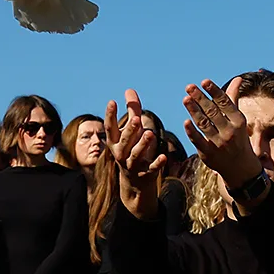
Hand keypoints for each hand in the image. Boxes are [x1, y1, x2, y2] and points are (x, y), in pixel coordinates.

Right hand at [105, 91, 167, 218]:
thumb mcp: (131, 131)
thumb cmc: (132, 149)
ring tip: (150, 133)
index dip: (110, 115)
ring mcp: (133, 165)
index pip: (110, 128)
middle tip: (136, 119)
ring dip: (142, 144)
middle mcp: (121, 154)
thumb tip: (129, 90)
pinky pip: (151, 168)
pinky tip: (163, 156)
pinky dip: (156, 163)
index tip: (112, 101)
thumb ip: (132, 111)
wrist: (135, 184)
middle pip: (124, 141)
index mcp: (116, 143)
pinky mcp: (146, 174)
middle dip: (129, 130)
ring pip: (135, 154)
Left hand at [183, 78, 262, 186]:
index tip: (204, 81)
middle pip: (213, 111)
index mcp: (238, 120)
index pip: (225, 102)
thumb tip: (237, 78)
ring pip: (204, 124)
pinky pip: (198, 141)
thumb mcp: (238, 119)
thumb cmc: (238, 137)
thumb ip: (233, 99)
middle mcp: (230, 131)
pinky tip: (186, 121)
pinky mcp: (208, 154)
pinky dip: (192, 131)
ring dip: (194, 110)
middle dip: (200, 98)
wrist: (239, 166)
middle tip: (189, 87)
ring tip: (186, 99)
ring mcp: (219, 143)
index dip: (214, 91)